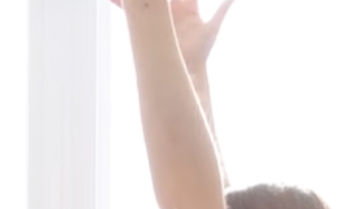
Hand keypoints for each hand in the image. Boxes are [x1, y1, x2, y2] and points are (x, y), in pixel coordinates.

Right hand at [109, 0, 236, 72]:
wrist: (184, 70)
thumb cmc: (200, 51)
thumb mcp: (213, 27)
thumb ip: (223, 9)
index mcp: (189, 6)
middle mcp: (174, 9)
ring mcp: (159, 16)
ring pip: (146, 0)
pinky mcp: (148, 26)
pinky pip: (135, 13)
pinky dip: (124, 5)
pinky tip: (115, 1)